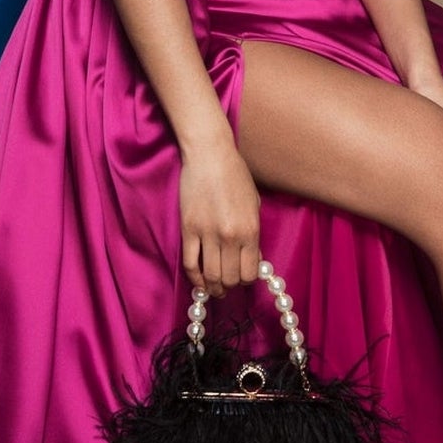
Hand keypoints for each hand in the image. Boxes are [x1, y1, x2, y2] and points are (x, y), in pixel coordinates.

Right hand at [180, 142, 261, 296]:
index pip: (250, 272)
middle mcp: (230, 236)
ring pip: (211, 275)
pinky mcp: (188, 229)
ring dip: (213, 286)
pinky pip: (190, 263)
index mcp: (251, 230)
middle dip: (229, 285)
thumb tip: (252, 259)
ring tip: (214, 288)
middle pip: (230, 278)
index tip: (242, 278)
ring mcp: (207, 233)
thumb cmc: (236, 176)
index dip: (246, 280)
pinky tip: (199, 281)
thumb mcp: (254, 205)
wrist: (210, 155)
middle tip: (227, 284)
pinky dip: (195, 277)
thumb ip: (253, 234)